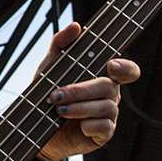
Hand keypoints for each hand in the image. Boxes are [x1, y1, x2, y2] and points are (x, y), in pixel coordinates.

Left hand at [36, 22, 139, 160]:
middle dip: (80, 90)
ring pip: (106, 107)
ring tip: (59, 110)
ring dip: (80, 107)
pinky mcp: (102, 134)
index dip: (125, 67)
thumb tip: (76, 26)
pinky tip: (77, 125)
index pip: (126, 70)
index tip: (111, 66)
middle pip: (108, 87)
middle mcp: (109, 95)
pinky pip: (104, 127)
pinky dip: (88, 125)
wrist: (36, 127)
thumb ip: (60, 45)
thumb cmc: (47, 95)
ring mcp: (107, 115)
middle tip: (56, 95)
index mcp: (101, 77)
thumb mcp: (49, 68)